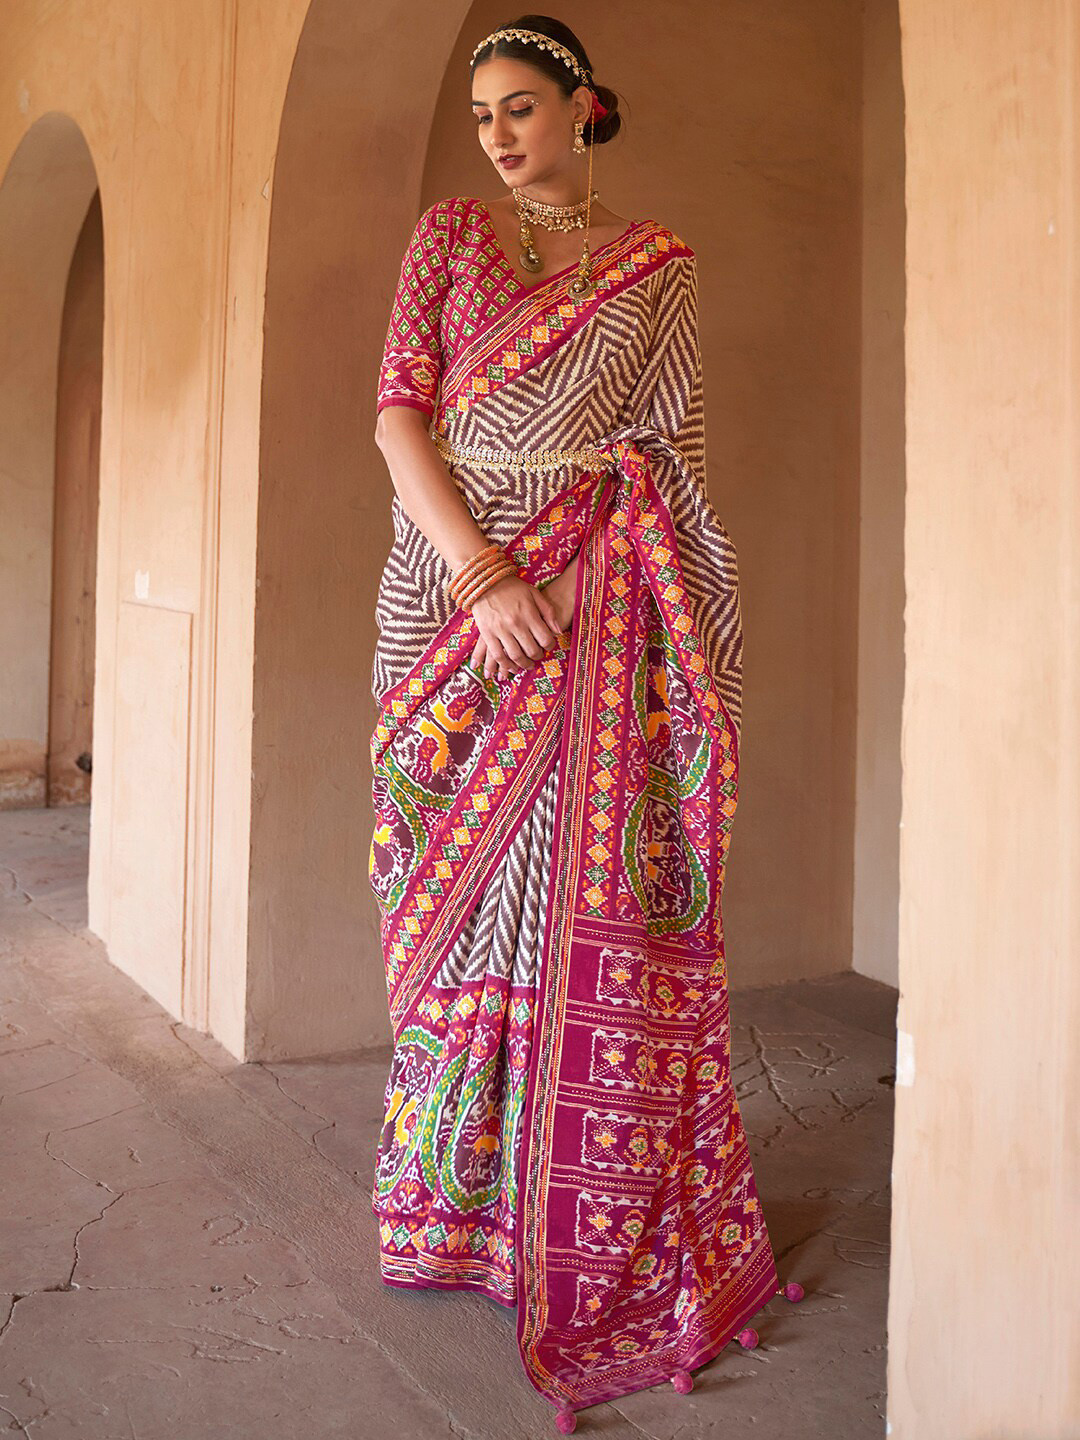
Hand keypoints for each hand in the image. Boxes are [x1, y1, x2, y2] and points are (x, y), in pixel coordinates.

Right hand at [469, 555, 578, 681]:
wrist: (485, 581)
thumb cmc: (512, 587)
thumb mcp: (534, 594)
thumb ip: (548, 611)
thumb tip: (558, 631)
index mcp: (529, 614)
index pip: (545, 639)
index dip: (549, 646)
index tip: (547, 646)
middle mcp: (516, 624)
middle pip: (531, 650)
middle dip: (537, 657)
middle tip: (537, 656)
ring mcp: (500, 630)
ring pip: (515, 656)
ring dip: (523, 664)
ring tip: (526, 664)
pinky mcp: (487, 634)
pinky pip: (497, 655)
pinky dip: (505, 664)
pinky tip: (511, 667)